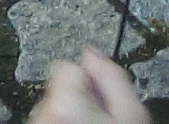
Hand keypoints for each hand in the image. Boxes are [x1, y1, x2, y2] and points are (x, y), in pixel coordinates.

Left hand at [30, 51, 148, 123]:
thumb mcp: (132, 114)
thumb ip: (113, 77)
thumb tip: (93, 51)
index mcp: (64, 102)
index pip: (68, 66)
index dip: (89, 79)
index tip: (102, 98)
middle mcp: (42, 112)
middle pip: (61, 87)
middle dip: (80, 97)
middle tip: (102, 118)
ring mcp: (37, 123)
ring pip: (57, 106)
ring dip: (72, 114)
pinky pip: (51, 119)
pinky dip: (65, 122)